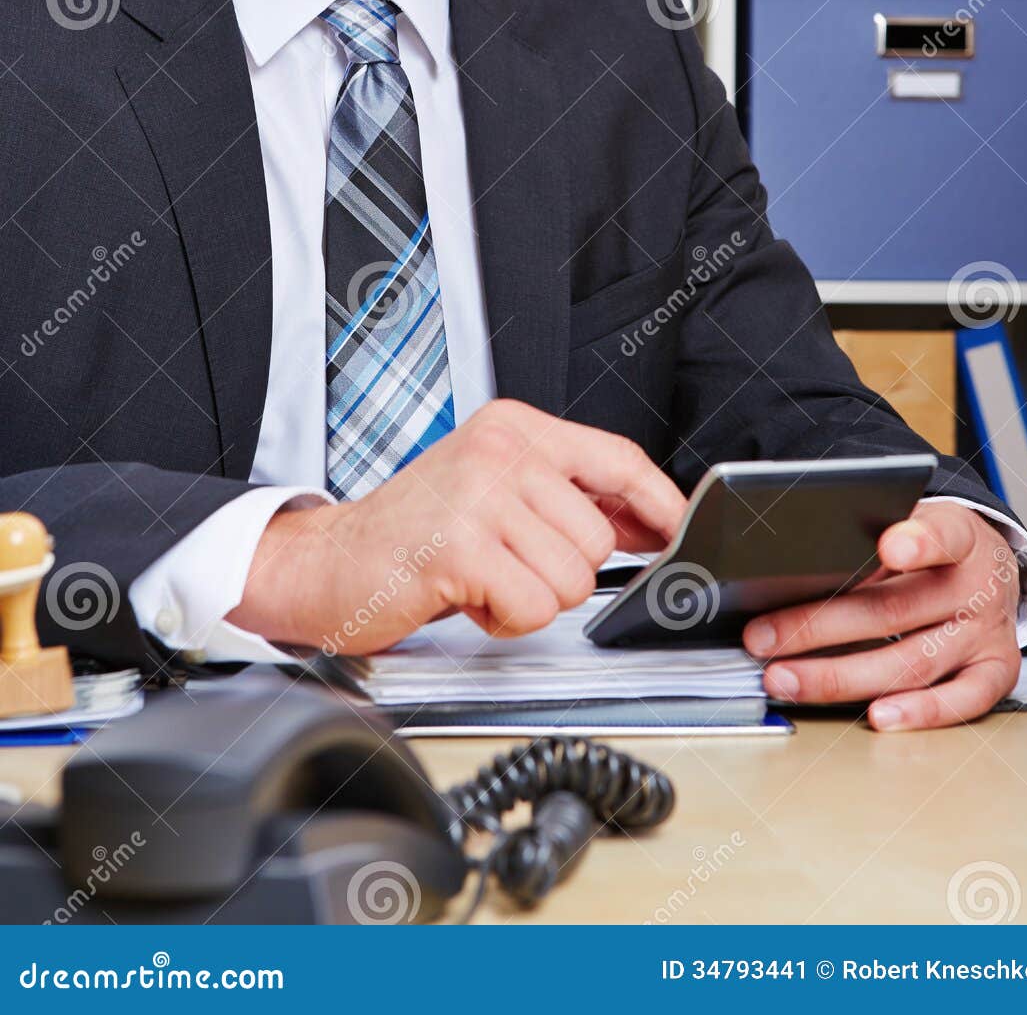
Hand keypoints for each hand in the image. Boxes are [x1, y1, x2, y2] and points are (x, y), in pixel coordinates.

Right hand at [227, 399, 685, 653]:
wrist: (327, 561)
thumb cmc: (412, 532)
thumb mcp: (494, 489)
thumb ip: (566, 496)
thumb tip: (644, 522)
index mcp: (512, 427)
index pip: (616, 458)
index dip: (658, 500)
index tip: (680, 528)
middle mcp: (499, 449)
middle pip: (597, 537)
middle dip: (560, 572)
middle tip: (504, 564)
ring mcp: (480, 494)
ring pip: (571, 578)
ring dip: (529, 598)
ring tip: (481, 576)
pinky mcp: (461, 546)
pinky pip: (531, 607)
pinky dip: (503, 619)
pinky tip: (465, 594)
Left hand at [742, 503, 1021, 730]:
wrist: (992, 567)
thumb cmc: (934, 546)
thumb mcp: (909, 523)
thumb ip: (865, 539)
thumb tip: (788, 567)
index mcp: (960, 536)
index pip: (942, 534)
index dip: (917, 542)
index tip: (888, 546)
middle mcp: (977, 586)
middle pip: (894, 610)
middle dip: (818, 627)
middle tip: (763, 637)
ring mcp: (986, 633)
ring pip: (911, 662)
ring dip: (840, 676)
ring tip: (787, 679)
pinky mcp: (996, 671)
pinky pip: (959, 701)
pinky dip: (918, 712)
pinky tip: (875, 716)